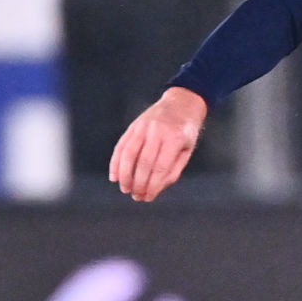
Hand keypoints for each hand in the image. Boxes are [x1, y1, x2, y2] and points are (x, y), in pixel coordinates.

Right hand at [109, 86, 206, 201]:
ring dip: (125, 175)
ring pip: (128, 154)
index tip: (148, 197)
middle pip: (143, 162)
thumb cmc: (185, 131)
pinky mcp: (133, 126)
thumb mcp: (187, 150)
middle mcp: (157, 131)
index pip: (160, 167)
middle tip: (136, 196)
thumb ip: (173, 170)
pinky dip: (116, 162)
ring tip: (125, 189)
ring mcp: (143, 127)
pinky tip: (114, 176)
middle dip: (138, 183)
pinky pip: (121, 146)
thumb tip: (155, 189)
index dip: (153, 185)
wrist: (181, 103)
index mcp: (175, 138)